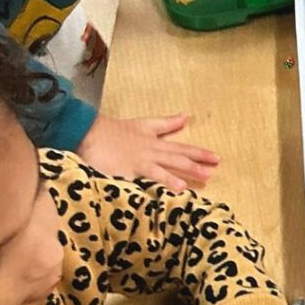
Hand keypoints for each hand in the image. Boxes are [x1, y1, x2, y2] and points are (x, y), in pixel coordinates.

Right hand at [76, 113, 220, 191]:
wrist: (88, 133)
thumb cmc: (115, 132)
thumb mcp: (144, 125)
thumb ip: (166, 124)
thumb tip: (185, 117)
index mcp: (155, 142)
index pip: (182, 147)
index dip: (199, 152)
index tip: (217, 158)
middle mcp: (151, 150)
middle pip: (177, 156)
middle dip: (197, 162)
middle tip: (215, 167)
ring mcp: (140, 160)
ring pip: (164, 165)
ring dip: (181, 172)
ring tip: (198, 180)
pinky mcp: (128, 169)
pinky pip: (146, 176)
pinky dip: (159, 182)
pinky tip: (172, 188)